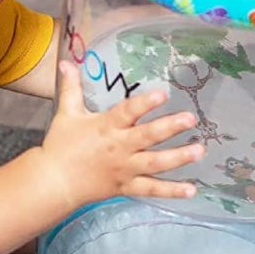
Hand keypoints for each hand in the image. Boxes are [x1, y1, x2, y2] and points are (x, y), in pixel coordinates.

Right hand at [39, 62, 203, 209]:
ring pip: (155, 164)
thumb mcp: (66, 113)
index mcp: (106, 127)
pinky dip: (171, 191)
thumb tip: (67, 61)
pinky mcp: (127, 187)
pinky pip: (152, 189)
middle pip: (147, 137)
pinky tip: (192, 190)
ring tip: (200, 151)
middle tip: (191, 119)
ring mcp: (125, 169)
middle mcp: (119, 148)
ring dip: (178, 158)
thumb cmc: (60, 146)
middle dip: (170, 127)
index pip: (127, 112)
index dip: (144, 103)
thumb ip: (72, 87)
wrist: (54, 183)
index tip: (162, 94)